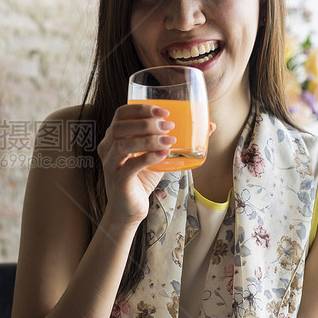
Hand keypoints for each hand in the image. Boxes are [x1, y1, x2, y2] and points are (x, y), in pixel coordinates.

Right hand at [96, 103, 174, 226]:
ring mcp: (111, 165)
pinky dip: (148, 158)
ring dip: (148, 139)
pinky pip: (130, 166)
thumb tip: (208, 127)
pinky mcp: (118, 181)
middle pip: (120, 127)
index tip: (163, 111)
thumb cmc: (141, 179)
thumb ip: (174, 140)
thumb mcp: (157, 155)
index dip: (141, 109)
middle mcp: (108, 149)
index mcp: (114, 138)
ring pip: (122, 144)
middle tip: (168, 126)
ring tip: (168, 140)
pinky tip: (163, 154)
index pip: (121, 114)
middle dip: (146, 123)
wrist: (130, 208)